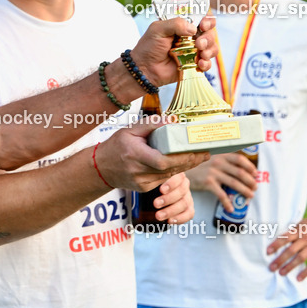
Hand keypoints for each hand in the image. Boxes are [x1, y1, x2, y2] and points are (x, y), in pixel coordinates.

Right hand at [94, 117, 208, 192]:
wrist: (100, 168)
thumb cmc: (116, 146)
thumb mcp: (130, 130)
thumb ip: (151, 124)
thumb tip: (173, 119)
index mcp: (134, 154)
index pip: (162, 161)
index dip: (181, 158)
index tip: (196, 150)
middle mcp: (137, 171)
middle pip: (170, 169)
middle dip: (190, 161)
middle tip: (205, 152)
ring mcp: (141, 182)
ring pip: (170, 176)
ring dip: (186, 166)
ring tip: (200, 156)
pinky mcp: (144, 188)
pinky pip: (164, 179)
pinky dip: (175, 171)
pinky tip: (184, 163)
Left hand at [130, 15, 216, 87]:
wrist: (144, 69)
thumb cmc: (148, 47)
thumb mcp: (158, 29)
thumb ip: (175, 24)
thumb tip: (193, 29)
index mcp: (183, 25)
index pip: (201, 18)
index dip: (207, 20)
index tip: (203, 26)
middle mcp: (190, 37)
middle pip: (210, 33)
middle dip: (208, 37)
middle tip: (199, 44)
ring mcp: (194, 51)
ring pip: (212, 47)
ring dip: (210, 50)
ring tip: (200, 55)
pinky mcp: (194, 64)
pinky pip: (208, 63)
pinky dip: (207, 63)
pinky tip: (199, 64)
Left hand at [150, 172, 193, 223]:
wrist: (153, 196)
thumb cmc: (149, 185)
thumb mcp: (148, 179)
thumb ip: (146, 178)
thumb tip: (137, 179)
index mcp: (176, 174)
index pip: (178, 177)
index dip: (171, 184)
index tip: (161, 190)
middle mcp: (184, 185)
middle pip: (181, 192)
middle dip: (168, 199)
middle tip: (155, 204)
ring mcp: (187, 197)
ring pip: (184, 203)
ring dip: (171, 211)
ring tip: (158, 216)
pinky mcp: (188, 208)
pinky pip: (189, 214)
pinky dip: (180, 218)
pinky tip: (170, 221)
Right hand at [185, 151, 257, 212]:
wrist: (182, 172)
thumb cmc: (199, 167)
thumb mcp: (211, 160)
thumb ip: (224, 162)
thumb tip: (241, 172)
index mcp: (221, 155)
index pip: (240, 159)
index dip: (250, 167)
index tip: (255, 174)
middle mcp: (218, 162)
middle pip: (240, 173)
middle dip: (250, 181)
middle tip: (255, 188)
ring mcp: (213, 172)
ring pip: (234, 183)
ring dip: (244, 191)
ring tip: (250, 196)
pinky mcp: (208, 183)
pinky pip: (221, 194)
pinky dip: (227, 203)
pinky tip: (230, 208)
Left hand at [267, 214, 306, 280]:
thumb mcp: (302, 223)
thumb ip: (292, 231)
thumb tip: (279, 240)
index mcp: (298, 230)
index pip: (285, 238)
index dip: (276, 245)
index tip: (267, 252)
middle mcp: (305, 239)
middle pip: (290, 250)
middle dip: (280, 260)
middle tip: (271, 268)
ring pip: (299, 259)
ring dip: (289, 267)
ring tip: (281, 273)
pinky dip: (305, 272)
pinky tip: (298, 279)